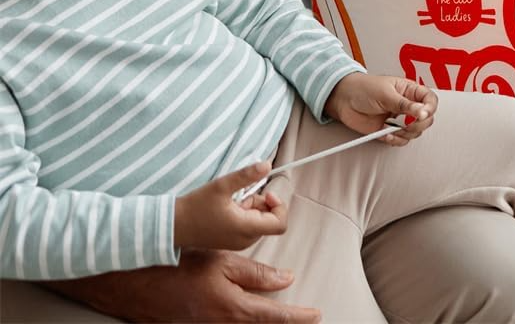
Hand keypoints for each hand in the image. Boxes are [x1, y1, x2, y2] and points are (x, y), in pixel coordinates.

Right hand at [45, 249, 318, 322]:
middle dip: (285, 321)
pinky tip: (253, 310)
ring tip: (286, 312)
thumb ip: (255, 273)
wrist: (134, 281)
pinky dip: (246, 318)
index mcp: (229, 308)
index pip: (272, 317)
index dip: (297, 316)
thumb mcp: (222, 260)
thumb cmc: (178, 263)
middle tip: (307, 315)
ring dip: (265, 319)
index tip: (316, 313)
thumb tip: (286, 280)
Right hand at [174, 163, 286, 250]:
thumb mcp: (222, 185)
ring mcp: (238, 243)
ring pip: (259, 222)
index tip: (267, 192)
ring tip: (232, 201)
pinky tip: (228, 209)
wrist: (173, 226)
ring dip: (252, 208)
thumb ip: (247, 175)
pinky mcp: (231, 242)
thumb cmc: (196, 207)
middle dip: (262, 204)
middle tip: (243, 195)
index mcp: (246, 229)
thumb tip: (268, 165)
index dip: (279, 206)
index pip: (280, 224)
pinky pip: (248, 226)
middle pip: (270, 220)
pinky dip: (244, 214)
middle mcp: (245, 240)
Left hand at [325, 72, 436, 144]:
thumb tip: (423, 111)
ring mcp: (399, 119)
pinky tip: (387, 133)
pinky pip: (401, 140)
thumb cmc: (363, 88)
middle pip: (427, 118)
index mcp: (409, 90)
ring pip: (415, 132)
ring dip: (406, 133)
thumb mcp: (386, 94)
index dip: (430, 108)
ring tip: (393, 128)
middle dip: (419, 124)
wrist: (343, 100)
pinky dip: (396, 140)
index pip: (430, 100)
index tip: (422, 114)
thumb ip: (405, 104)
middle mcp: (406, 105)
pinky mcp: (389, 131)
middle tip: (408, 124)